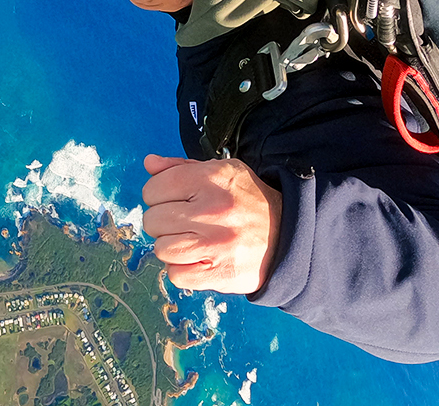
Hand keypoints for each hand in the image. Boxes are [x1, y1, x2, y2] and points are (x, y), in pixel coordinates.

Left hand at [141, 154, 281, 294]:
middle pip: (153, 220)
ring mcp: (217, 243)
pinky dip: (182, 269)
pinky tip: (198, 259)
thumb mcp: (221, 172)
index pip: (154, 188)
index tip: (172, 200)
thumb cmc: (247, 202)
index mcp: (212, 179)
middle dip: (163, 222)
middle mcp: (214, 210)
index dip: (157, 195)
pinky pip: (175, 274)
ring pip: (161, 248)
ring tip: (191, 241)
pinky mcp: (221, 273)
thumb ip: (181, 167)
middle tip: (184, 223)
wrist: (289, 237)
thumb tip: (150, 164)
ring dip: (171, 246)